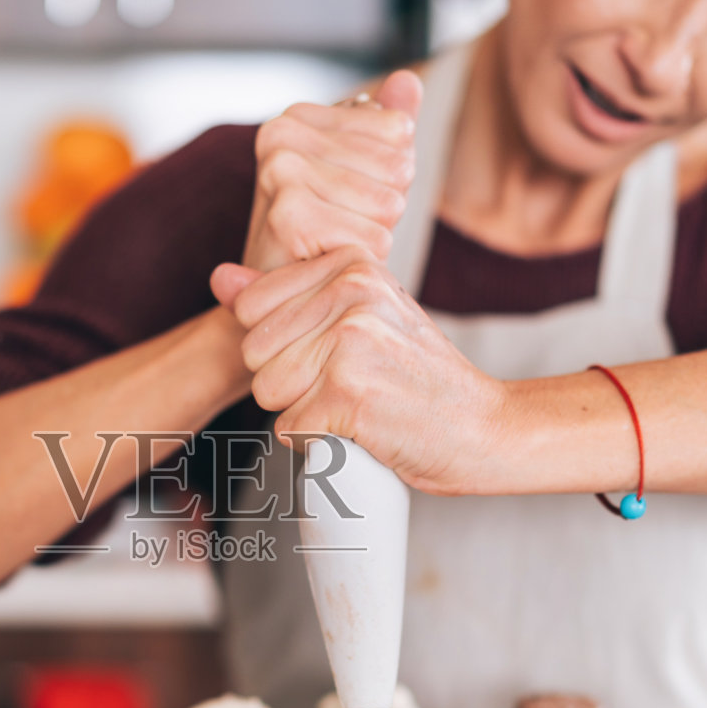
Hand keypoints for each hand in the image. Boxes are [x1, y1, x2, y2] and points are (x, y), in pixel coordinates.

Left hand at [210, 246, 510, 495]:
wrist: (487, 429)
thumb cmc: (420, 380)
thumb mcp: (358, 318)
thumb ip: (286, 296)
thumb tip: (219, 278)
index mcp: (352, 263)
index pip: (251, 308)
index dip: (280, 347)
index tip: (334, 355)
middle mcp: (351, 291)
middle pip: (254, 353)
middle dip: (289, 383)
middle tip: (350, 387)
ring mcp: (350, 341)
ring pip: (267, 392)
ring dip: (304, 414)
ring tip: (358, 405)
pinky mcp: (348, 393)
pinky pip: (290, 429)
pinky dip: (320, 444)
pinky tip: (365, 430)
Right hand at [241, 71, 422, 273]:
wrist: (272, 298)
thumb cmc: (316, 238)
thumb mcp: (355, 176)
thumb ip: (383, 129)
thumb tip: (409, 80)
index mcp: (296, 117)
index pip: (399, 132)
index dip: (389, 177)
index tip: (345, 199)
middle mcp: (281, 135)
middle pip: (398, 167)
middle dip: (383, 209)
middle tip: (338, 227)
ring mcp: (280, 172)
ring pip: (389, 204)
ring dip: (374, 237)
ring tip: (333, 244)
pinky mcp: (289, 217)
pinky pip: (375, 239)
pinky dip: (364, 262)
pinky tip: (328, 262)